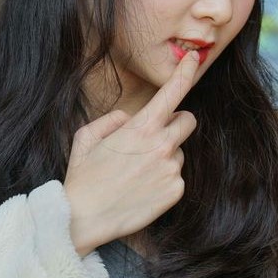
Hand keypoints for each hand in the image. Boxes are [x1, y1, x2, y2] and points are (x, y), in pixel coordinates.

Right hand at [63, 50, 201, 257]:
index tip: (194, 59)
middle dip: (175, 123)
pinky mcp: (175, 192)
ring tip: (136, 173)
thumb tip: (130, 118)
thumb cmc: (83, 177)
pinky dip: (163, 180)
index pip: (173, 92)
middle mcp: (162, 146)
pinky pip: (177, 177)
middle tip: (152, 137)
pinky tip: (142, 189)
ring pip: (179, 152)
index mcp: (141, 128)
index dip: (186, 72)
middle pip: (188, 121)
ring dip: (164, 156)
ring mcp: (171, 170)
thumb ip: (113, 120)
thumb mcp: (86, 137)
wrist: (84, 218)